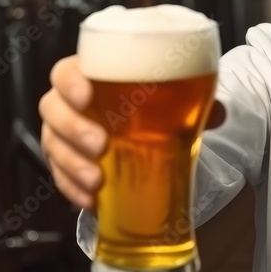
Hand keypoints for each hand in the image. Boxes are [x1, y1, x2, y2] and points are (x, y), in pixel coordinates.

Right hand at [39, 55, 225, 209]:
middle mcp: (71, 104)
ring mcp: (65, 134)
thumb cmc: (151, 102)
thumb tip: (218, 113)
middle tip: (99, 144)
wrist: (149, 128)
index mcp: (91, 76)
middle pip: (52, 109)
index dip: (68, 81)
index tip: (85, 93)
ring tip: (97, 180)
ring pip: (52, 145)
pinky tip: (91, 200)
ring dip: (71, 164)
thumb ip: (194, 99)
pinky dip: (73, 189)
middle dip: (71, 128)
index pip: (65, 71)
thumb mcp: (174, 96)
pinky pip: (60, 177)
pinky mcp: (68, 163)